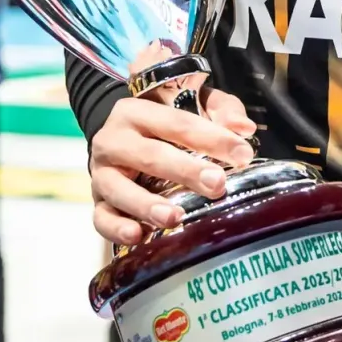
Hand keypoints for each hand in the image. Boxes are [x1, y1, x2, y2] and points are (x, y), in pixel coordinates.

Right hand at [90, 44, 254, 246]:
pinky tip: (139, 235)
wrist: (120, 137)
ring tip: (175, 217)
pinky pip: (101, 218)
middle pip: (150, 156)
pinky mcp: (97, 202)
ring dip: (147, 205)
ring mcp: (102, 173)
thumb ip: (221, 111)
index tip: (242, 154)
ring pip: (119, 189)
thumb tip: (244, 128)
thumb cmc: (164, 125)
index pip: (178, 123)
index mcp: (138, 111)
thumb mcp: (194, 105)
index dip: (212, 138)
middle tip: (216, 185)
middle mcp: (114, 140)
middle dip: (185, 171)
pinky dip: (118, 229)